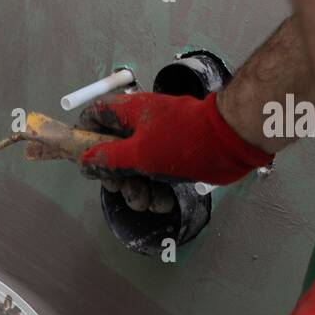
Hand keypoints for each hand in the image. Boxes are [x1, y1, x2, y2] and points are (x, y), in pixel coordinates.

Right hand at [78, 92, 272, 210]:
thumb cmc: (183, 142)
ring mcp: (158, 140)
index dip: (84, 137)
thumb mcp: (138, 154)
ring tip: (148, 202)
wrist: (231, 142)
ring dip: (137, 188)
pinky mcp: (174, 156)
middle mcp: (141, 124)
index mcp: (128, 113)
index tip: (86, 161)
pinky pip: (156, 173)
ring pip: (135, 166)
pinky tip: (164, 202)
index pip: (94, 116)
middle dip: (116, 175)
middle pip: (112, 149)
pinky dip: (157, 189)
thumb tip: (83, 162)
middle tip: (122, 190)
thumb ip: (107, 159)